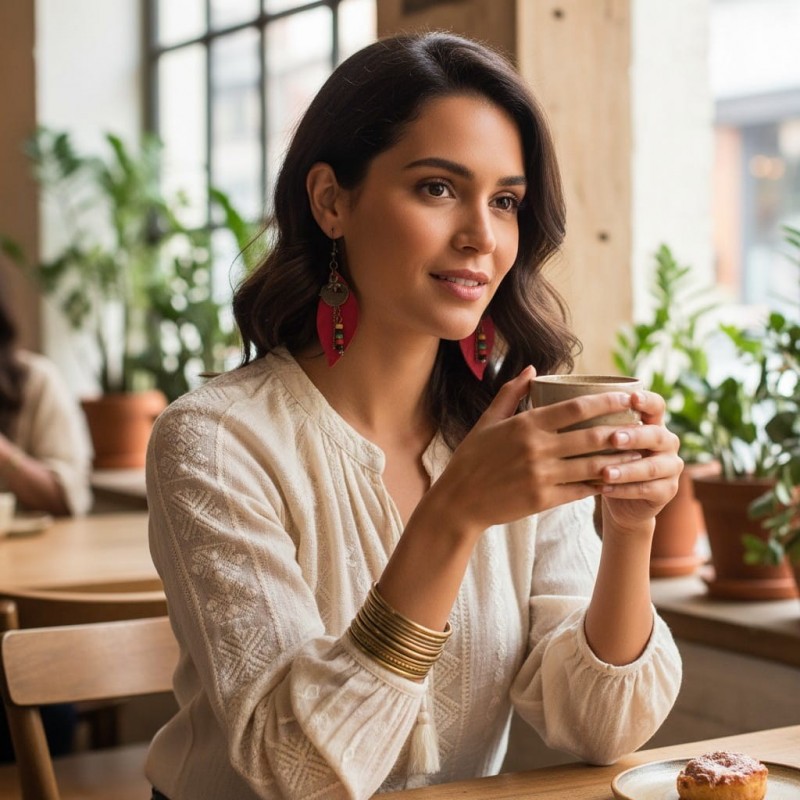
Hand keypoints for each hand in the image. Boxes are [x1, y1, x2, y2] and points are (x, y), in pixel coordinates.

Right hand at [434, 367, 645, 534]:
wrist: (459, 501)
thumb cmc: (472, 458)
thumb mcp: (487, 421)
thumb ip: (510, 394)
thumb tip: (531, 369)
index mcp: (525, 425)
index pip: (576, 408)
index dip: (606, 401)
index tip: (628, 396)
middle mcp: (536, 448)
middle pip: (592, 436)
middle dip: (622, 430)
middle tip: (643, 425)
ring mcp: (541, 475)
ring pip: (593, 465)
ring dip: (619, 459)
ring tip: (639, 452)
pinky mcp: (544, 500)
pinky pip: (581, 490)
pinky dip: (601, 484)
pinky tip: (616, 478)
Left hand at [595, 390, 682, 534]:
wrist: (621, 498)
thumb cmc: (608, 459)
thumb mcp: (605, 439)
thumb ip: (598, 424)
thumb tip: (563, 405)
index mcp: (653, 423)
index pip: (656, 406)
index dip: (647, 401)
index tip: (631, 397)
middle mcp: (667, 442)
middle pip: (656, 436)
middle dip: (634, 437)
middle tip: (613, 438)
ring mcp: (671, 467)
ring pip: (651, 467)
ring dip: (626, 469)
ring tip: (604, 472)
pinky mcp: (668, 491)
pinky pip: (647, 490)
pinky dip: (624, 490)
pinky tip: (604, 489)